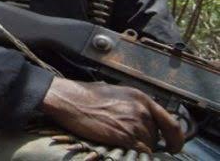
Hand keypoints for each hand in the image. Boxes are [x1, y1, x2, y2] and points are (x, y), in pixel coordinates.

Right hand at [40, 77, 183, 153]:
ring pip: (147, 145)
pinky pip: (140, 151)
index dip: (176, 138)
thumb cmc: (84, 96)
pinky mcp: (125, 136)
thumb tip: (138, 117)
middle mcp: (142, 110)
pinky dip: (135, 153)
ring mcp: (135, 123)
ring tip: (119, 141)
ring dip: (137, 147)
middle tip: (129, 141)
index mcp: (141, 98)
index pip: (171, 122)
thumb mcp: (115, 92)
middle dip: (146, 141)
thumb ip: (131, 104)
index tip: (174, 146)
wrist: (69, 100)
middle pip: (156, 136)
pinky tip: (121, 148)